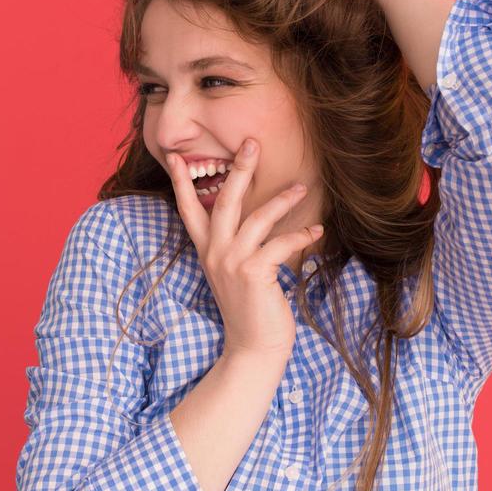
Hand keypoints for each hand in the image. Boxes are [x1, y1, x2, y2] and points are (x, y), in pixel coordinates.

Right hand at [166, 139, 323, 359]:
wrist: (253, 347)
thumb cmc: (251, 308)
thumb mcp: (235, 272)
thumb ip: (237, 246)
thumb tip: (256, 217)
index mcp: (207, 250)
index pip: (189, 210)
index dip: (181, 182)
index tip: (175, 156)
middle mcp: (215, 253)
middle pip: (224, 201)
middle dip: (238, 170)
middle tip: (251, 143)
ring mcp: (231, 262)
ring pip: (257, 218)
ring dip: (282, 201)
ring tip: (301, 188)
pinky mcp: (253, 272)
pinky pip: (280, 243)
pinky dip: (301, 235)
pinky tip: (316, 232)